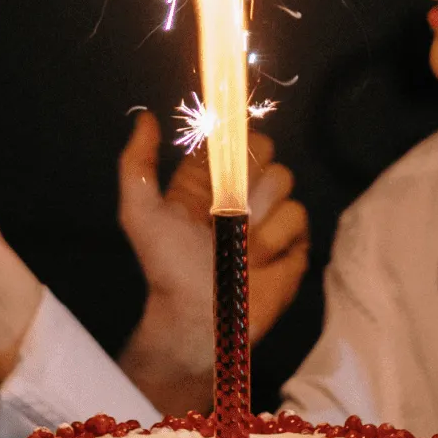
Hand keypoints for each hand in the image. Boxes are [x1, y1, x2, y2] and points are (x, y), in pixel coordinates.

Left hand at [116, 110, 309, 414]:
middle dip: (249, 182)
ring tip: (238, 249)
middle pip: (268, 156)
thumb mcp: (140, 212)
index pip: (236, 138)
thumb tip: (146, 118)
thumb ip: (137, 164)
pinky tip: (258, 262)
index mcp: (209, 180)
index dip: (235, 144)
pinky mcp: (293, 245)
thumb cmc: (166, 266)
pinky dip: (278, 241)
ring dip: (259, 219)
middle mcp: (242, 193)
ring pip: (285, 185)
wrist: (197, 319)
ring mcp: (270, 218)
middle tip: (227, 213)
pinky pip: (300, 221)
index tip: (223, 165)